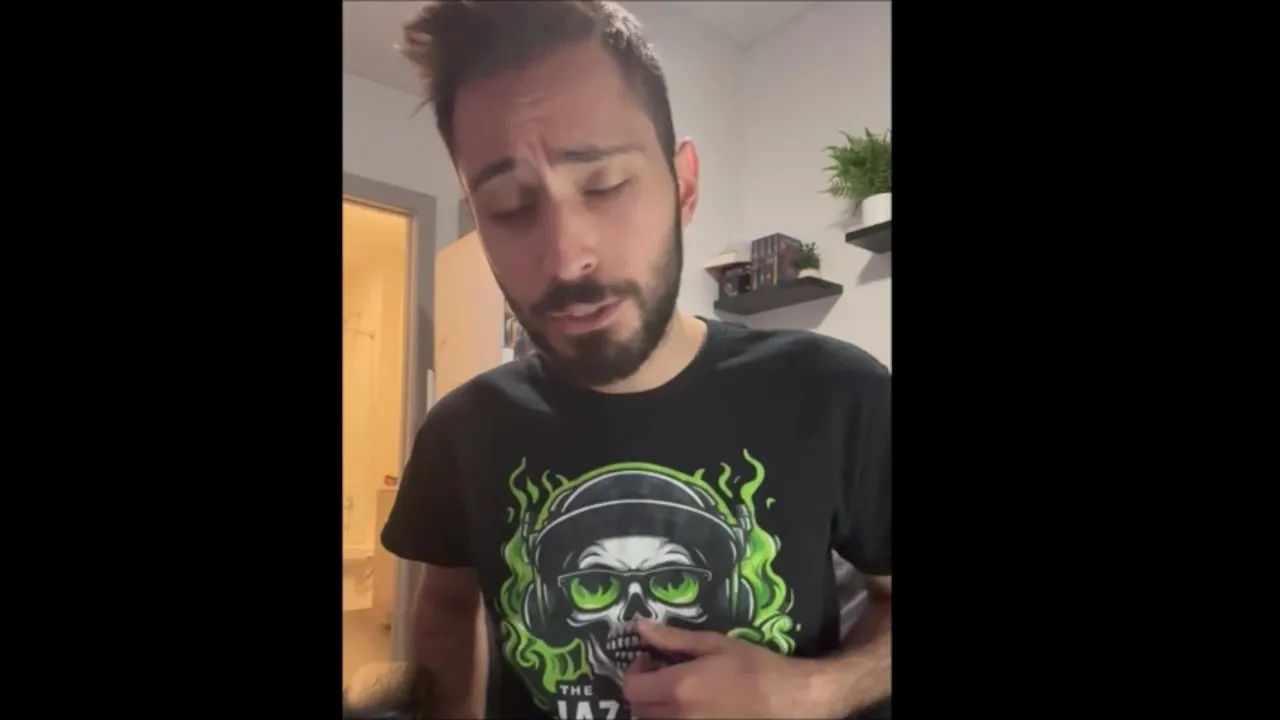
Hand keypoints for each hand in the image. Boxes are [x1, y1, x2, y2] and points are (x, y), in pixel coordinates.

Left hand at [621, 620, 821, 718]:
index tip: (649, 660)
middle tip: (660, 674)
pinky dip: (672, 718)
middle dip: (643, 689)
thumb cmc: (753, 666)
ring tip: (674, 692)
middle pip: (638, 709)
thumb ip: (673, 638)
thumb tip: (639, 626)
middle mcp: (679, 716)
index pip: (632, 687)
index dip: (633, 672)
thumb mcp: (714, 644)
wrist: (787, 698)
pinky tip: (689, 707)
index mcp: (679, 687)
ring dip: (655, 707)